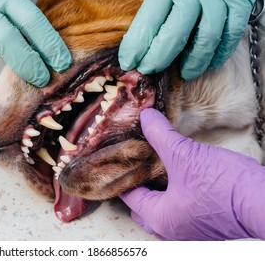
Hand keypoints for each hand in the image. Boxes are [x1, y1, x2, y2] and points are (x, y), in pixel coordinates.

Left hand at [118, 0, 261, 79]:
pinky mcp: (240, 2)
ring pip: (204, 41)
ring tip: (184, 73)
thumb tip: (135, 31)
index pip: (146, 24)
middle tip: (148, 70)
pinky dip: (220, 53)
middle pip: (172, 38)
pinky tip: (210, 62)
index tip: (128, 62)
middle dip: (157, 60)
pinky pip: (231, 36)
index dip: (135, 49)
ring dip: (193, 63)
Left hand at [120, 108, 264, 240]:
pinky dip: (175, 198)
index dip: (125, 173)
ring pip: (162, 211)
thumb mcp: (186, 154)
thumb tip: (146, 117)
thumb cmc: (226, 186)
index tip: (125, 157)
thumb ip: (161, 135)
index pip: (129, 196)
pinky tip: (181, 180)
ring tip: (158, 168)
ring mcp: (189, 234)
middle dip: (140, 185)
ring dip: (158, 192)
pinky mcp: (206, 229)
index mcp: (160, 219)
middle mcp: (171, 232)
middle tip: (141, 162)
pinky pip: (180, 214)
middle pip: (143, 207)